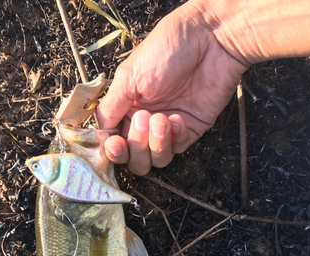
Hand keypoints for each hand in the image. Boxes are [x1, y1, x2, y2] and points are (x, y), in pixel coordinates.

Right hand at [97, 2, 248, 174]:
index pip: (115, 143)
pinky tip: (178, 118)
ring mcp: (169, 129)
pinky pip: (179, 148)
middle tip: (144, 119)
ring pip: (157, 160)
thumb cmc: (166, 50)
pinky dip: (176, 137)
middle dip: (137, 148)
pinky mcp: (191, 130)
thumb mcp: (129, 76)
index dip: (114, 151)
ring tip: (162, 119)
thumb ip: (110, 108)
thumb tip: (100, 134)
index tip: (115, 144)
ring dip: (157, 144)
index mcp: (127, 109)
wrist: (209, 42)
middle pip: (135, 159)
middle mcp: (146, 123)